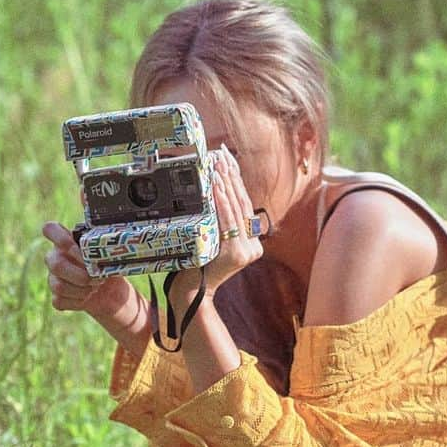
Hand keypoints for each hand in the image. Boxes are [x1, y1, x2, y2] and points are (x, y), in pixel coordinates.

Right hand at [41, 221, 141, 326]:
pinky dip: (78, 301)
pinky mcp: (56, 297)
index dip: (61, 238)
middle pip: (55, 264)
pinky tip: (88, 296)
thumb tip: (105, 250)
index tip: (80, 249)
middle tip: (98, 278)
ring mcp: (53, 278)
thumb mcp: (109, 253)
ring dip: (82, 289)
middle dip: (80, 274)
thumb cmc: (109, 265)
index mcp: (66, 241)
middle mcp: (55, 258)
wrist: (112, 291)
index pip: (49, 229)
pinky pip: (60, 301)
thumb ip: (102, 247)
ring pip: (58, 286)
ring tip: (96, 286)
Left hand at [174, 149, 263, 303]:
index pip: (244, 206)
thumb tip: (215, 189)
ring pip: (236, 210)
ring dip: (226, 185)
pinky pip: (228, 221)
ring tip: (218, 165)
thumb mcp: (212, 240)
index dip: (237, 181)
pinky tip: (215, 185)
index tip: (229, 160)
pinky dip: (221, 201)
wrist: (193, 291)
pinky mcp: (237, 254)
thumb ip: (220, 223)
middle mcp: (254, 248)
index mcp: (252, 243)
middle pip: (242, 205)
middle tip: (222, 155)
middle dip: (232, 177)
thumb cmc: (197, 264)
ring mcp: (247, 252)